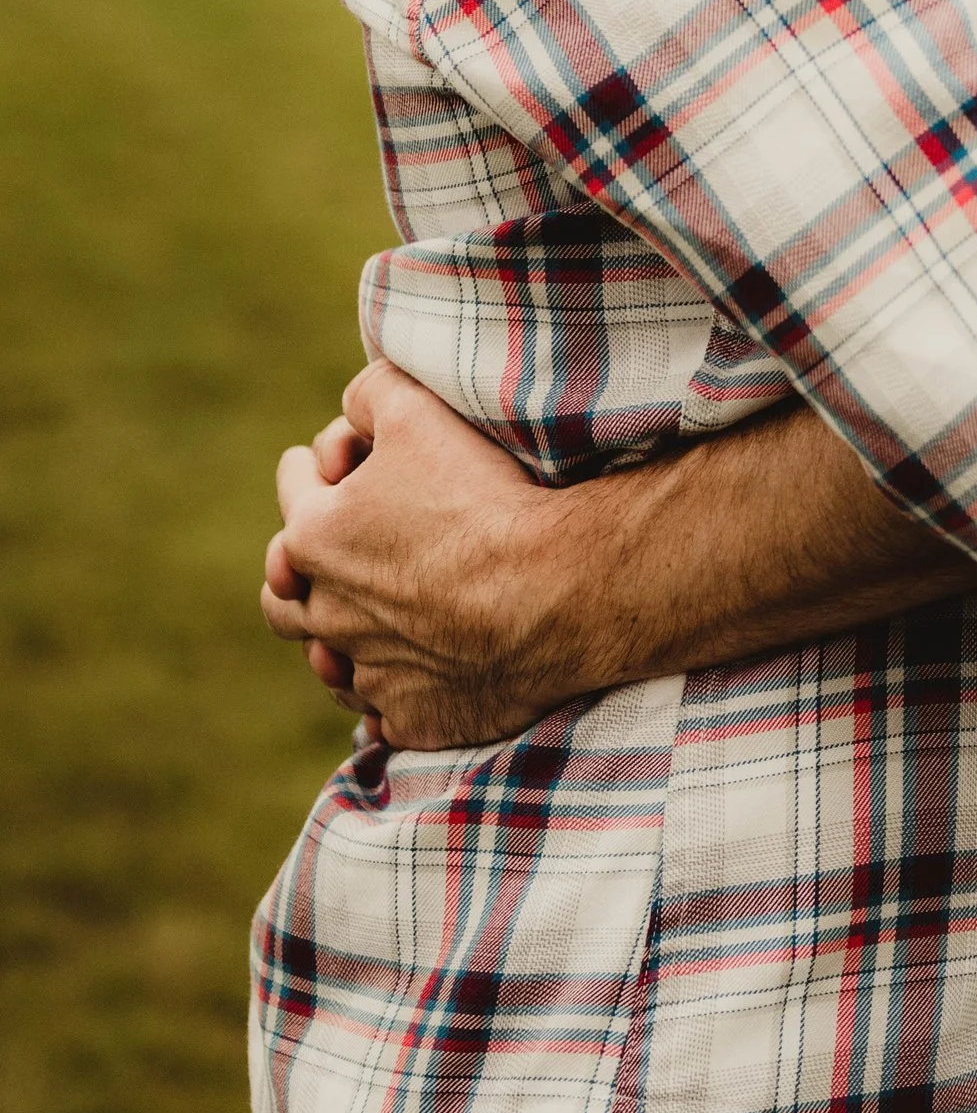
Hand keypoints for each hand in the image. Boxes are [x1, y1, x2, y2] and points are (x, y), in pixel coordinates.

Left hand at [262, 365, 604, 750]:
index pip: (292, 487)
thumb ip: (370, 394)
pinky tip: (413, 676)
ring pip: (328, 662)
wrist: (558, 592)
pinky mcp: (412, 718)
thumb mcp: (418, 410)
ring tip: (362, 627)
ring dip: (337, 641)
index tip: (336, 462)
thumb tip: (353, 405)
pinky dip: (390, 694)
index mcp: (315, 537)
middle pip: (282, 595)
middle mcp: (327, 612)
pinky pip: (382, 713)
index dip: (316, 466)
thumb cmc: (486, 498)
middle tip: (329, 557)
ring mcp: (369, 673)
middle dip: (296, 571)